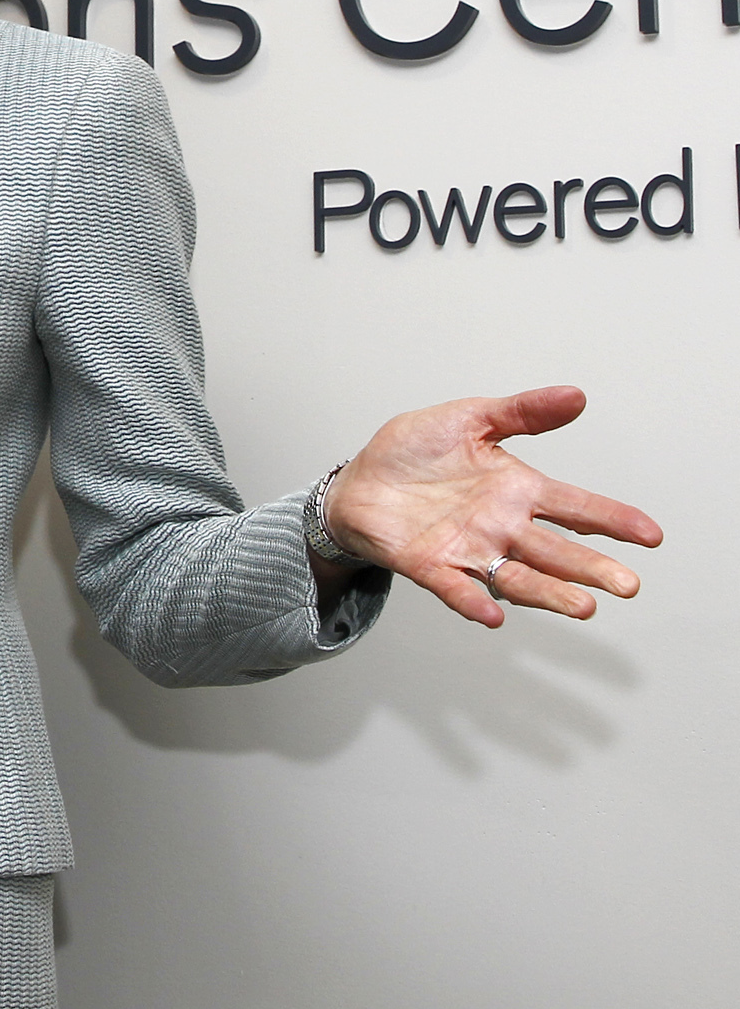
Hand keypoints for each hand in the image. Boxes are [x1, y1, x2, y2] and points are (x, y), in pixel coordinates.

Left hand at [323, 385, 661, 626]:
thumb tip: (575, 395)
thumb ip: (521, 412)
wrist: (358, 480)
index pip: (574, 506)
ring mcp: (468, 549)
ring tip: (583, 607)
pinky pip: (455, 588)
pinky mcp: (430, 566)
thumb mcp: (467, 419)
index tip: (650, 534)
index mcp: (515, 490)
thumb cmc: (412, 452)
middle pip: (556, 551)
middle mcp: (500, 526)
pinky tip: (492, 613)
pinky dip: (473, 601)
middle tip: (627, 585)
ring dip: (549, 593)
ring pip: (518, 577)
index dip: (612, 519)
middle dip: (592, 568)